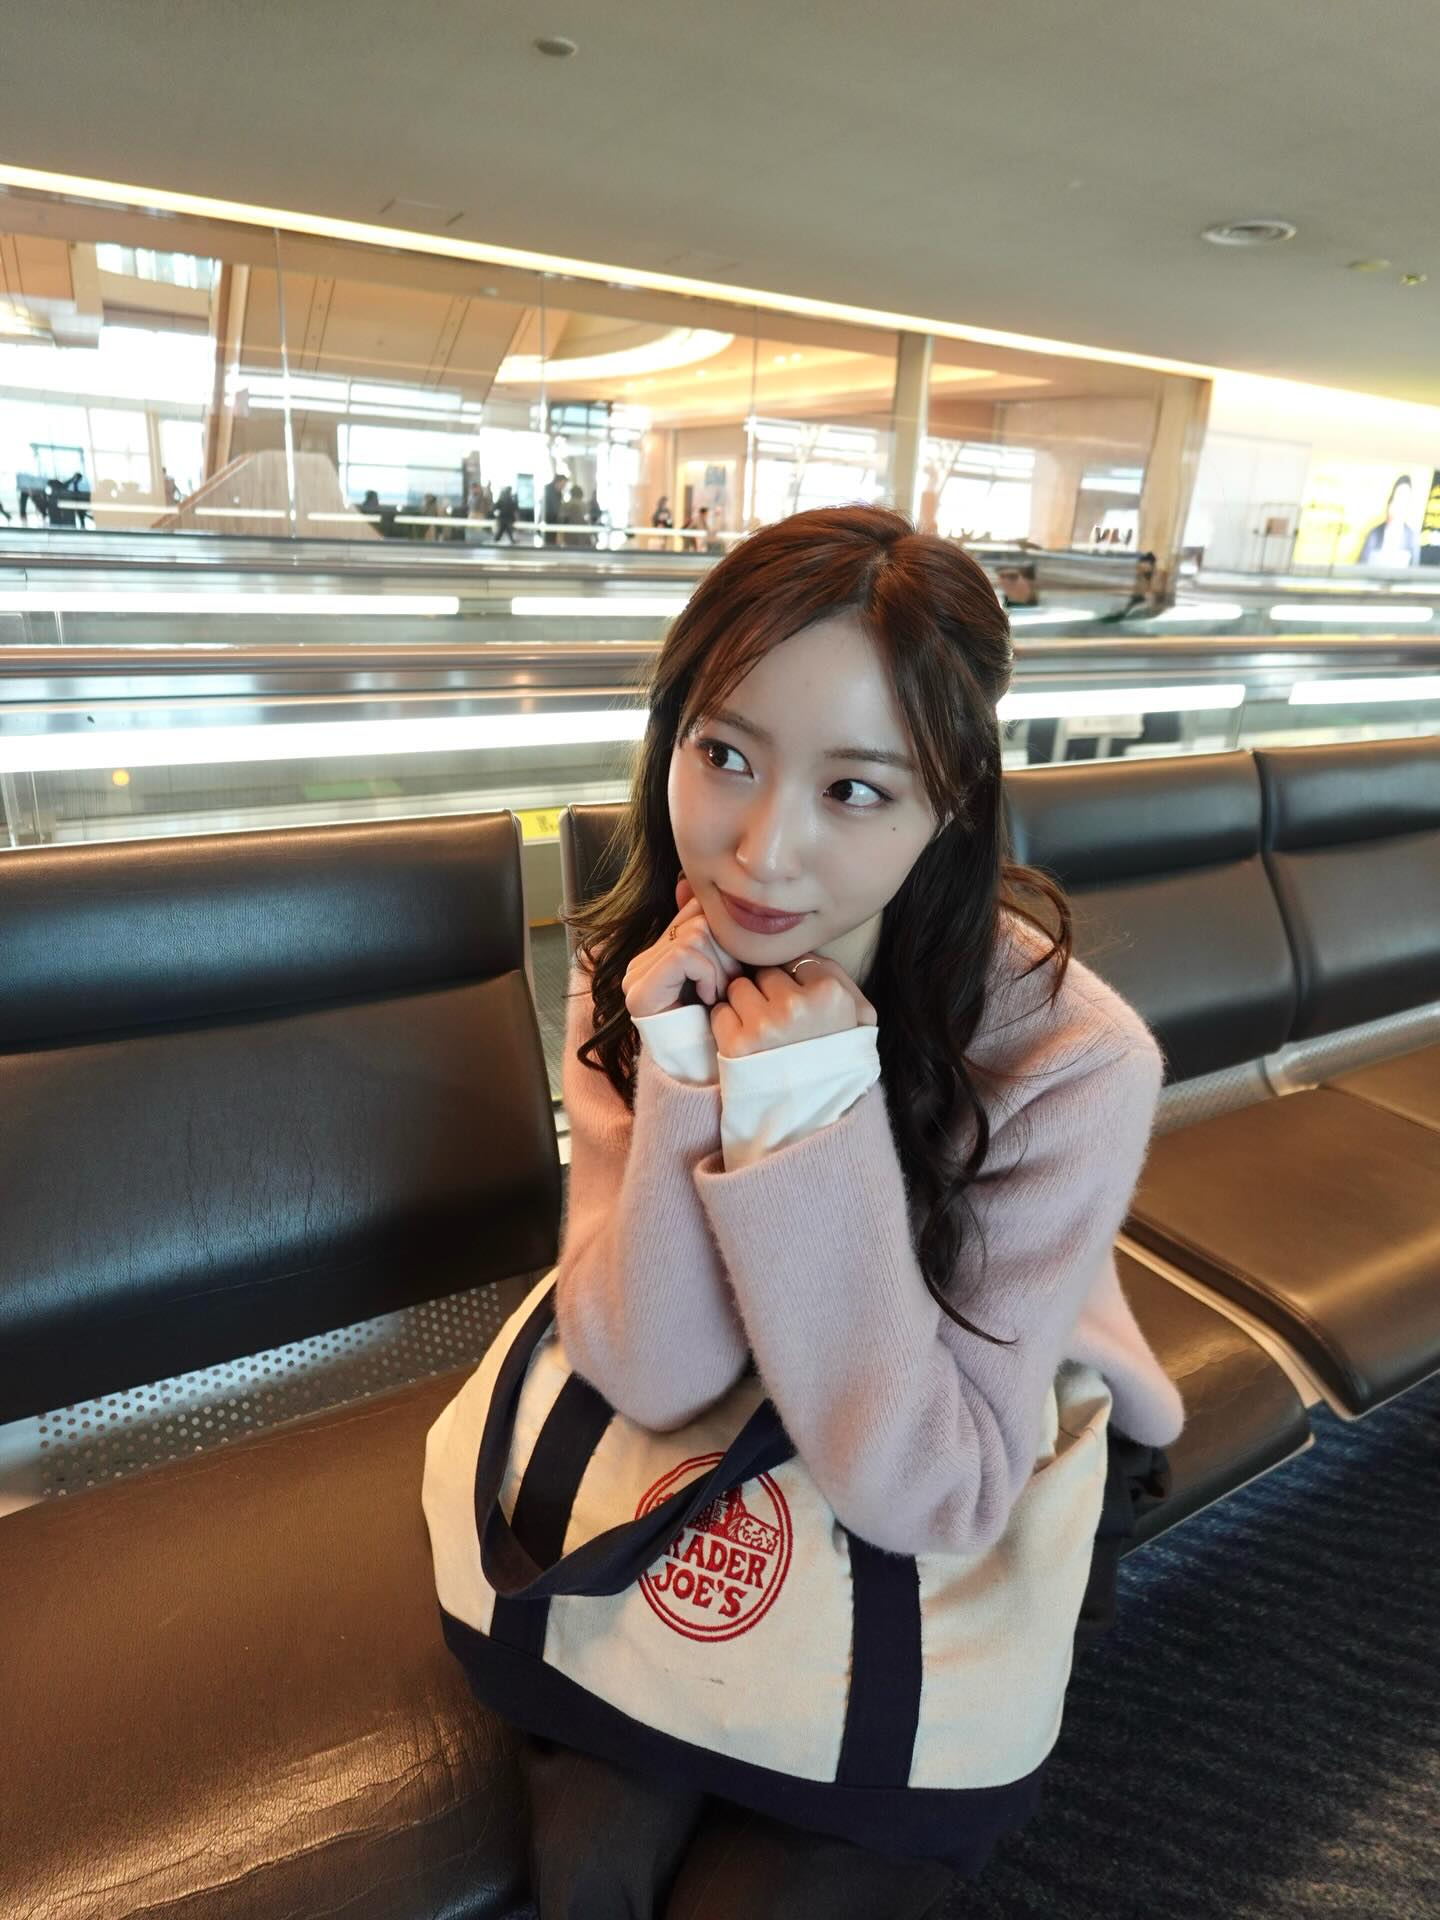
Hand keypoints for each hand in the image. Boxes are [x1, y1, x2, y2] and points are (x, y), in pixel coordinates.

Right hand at [622, 874, 744, 1016]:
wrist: (704, 1072)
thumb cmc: (718, 1024)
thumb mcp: (722, 970)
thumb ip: (709, 933)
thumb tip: (686, 884)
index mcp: (656, 954)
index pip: (694, 912)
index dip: (724, 934)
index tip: (730, 969)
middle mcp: (639, 962)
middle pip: (699, 921)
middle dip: (726, 953)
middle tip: (727, 987)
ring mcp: (636, 976)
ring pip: (696, 935)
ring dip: (721, 968)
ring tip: (718, 996)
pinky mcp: (640, 991)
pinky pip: (687, 955)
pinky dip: (708, 976)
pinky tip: (708, 1000)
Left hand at [709, 955, 875, 1058]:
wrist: (812, 1118)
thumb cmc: (838, 1063)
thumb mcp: (861, 1017)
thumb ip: (839, 977)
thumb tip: (805, 953)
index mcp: (830, 993)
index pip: (796, 960)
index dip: (794, 980)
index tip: (797, 1002)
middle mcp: (796, 1004)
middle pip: (765, 973)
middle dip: (768, 991)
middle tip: (778, 1020)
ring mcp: (764, 1024)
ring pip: (739, 988)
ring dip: (745, 1005)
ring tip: (762, 1033)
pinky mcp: (736, 1044)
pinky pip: (720, 1012)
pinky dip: (728, 1025)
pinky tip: (746, 1043)